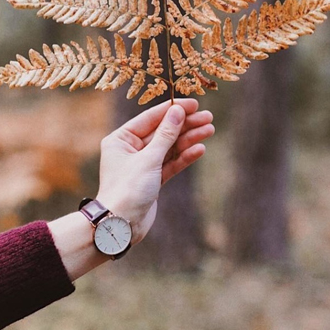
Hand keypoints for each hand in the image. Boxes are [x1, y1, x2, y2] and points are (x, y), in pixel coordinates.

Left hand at [96, 99, 213, 244]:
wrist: (121, 225)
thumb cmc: (128, 189)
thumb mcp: (149, 158)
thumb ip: (166, 135)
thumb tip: (178, 111)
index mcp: (120, 139)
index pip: (150, 119)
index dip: (172, 110)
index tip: (193, 104)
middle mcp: (130, 150)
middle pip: (162, 132)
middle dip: (185, 125)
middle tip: (208, 117)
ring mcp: (142, 165)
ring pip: (169, 148)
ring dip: (189, 139)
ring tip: (209, 130)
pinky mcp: (152, 180)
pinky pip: (170, 163)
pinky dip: (184, 157)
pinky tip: (199, 149)